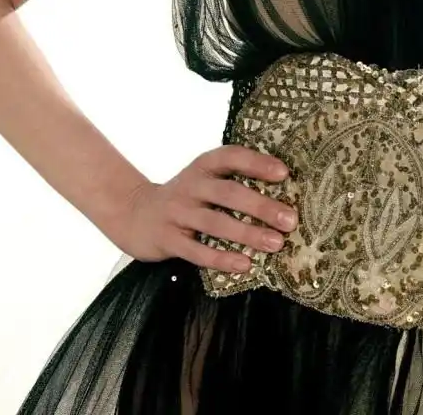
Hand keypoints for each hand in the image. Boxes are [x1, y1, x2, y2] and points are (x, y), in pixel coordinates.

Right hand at [110, 145, 299, 272]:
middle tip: (289, 220)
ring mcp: (177, 213)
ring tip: (275, 243)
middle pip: (228, 193)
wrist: (132, 214)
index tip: (283, 173)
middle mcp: (190, 186)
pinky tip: (244, 264)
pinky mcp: (167, 239)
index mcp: (202, 167)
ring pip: (215, 223)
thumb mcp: (202, 182)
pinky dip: (221, 258)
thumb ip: (231, 184)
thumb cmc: (184, 199)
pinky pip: (196, 251)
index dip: (256, 163)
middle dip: (261, 206)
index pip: (231, 157)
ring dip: (247, 233)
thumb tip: (282, 198)